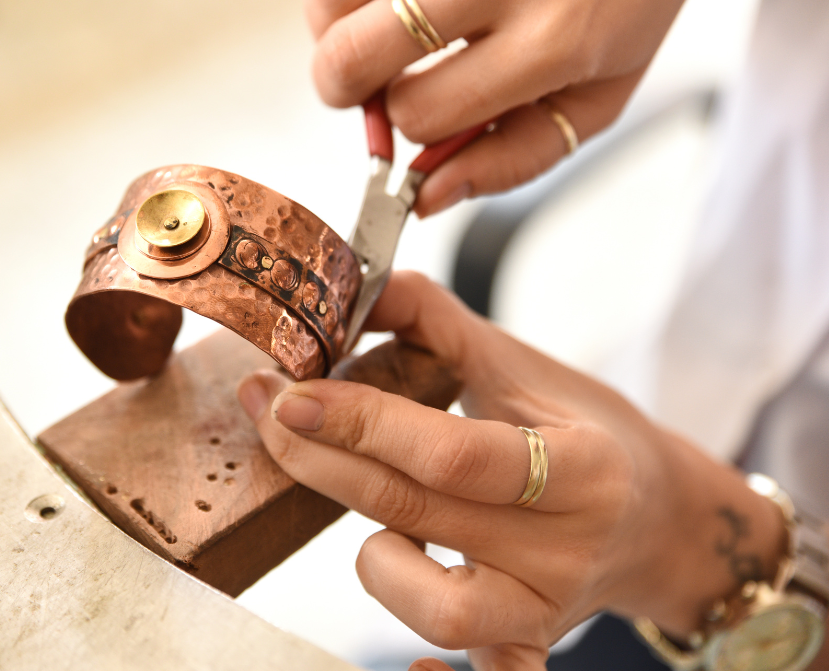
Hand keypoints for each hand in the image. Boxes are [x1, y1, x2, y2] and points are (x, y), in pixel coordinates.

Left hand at [237, 272, 784, 669]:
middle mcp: (565, 545)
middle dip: (319, 459)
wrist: (656, 516)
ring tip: (373, 520)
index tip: (291, 391)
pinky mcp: (529, 642)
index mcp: (578, 466)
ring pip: (436, 605)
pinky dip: (437, 666)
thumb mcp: (522, 366)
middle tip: (266, 412)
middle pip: (416, 511)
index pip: (450, 452)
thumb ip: (438, 324)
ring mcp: (545, 605)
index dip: (362, 422)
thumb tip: (357, 291)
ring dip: (375, 558)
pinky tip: (413, 660)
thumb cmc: (583, 429)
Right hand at [305, 0, 729, 212]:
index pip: (420, 112)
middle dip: (337, 87)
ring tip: (351, 29)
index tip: (413, 111)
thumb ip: (518, 154)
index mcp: (554, 40)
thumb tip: (427, 196)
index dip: (402, 124)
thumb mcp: (604, 88)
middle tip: (350, 86)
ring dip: (323, 25)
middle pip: (356, 53)